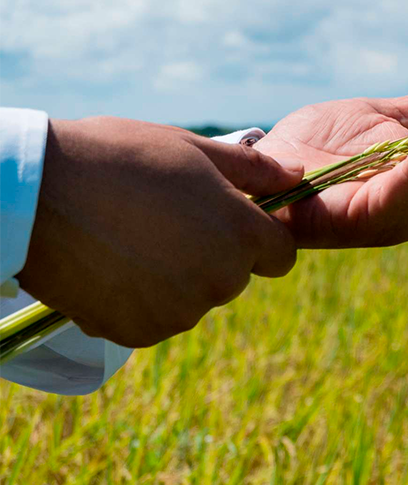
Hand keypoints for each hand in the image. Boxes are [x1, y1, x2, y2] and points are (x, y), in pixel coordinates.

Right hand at [17, 117, 302, 346]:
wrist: (34, 196)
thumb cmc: (118, 159)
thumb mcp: (193, 150)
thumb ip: (253, 171)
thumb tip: (296, 175)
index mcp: (241, 236)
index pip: (281, 255)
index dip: (259, 237)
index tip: (226, 219)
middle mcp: (219, 282)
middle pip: (234, 276)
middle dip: (212, 253)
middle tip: (163, 219)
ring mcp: (178, 313)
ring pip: (193, 299)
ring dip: (174, 277)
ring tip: (130, 238)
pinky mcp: (137, 334)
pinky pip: (153, 319)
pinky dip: (138, 299)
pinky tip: (110, 264)